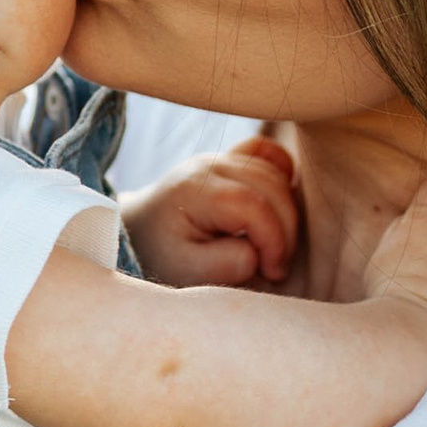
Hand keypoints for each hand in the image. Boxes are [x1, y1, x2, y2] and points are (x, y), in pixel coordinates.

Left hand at [125, 136, 301, 289]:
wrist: (140, 231)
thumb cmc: (161, 254)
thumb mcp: (186, 272)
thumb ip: (224, 265)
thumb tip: (257, 252)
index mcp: (197, 189)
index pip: (255, 206)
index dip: (275, 241)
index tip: (272, 273)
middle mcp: (211, 164)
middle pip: (273, 187)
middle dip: (285, 232)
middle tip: (274, 268)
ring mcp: (222, 157)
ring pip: (277, 172)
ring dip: (287, 213)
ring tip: (272, 248)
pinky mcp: (230, 158)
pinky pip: (268, 153)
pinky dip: (283, 179)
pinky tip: (277, 210)